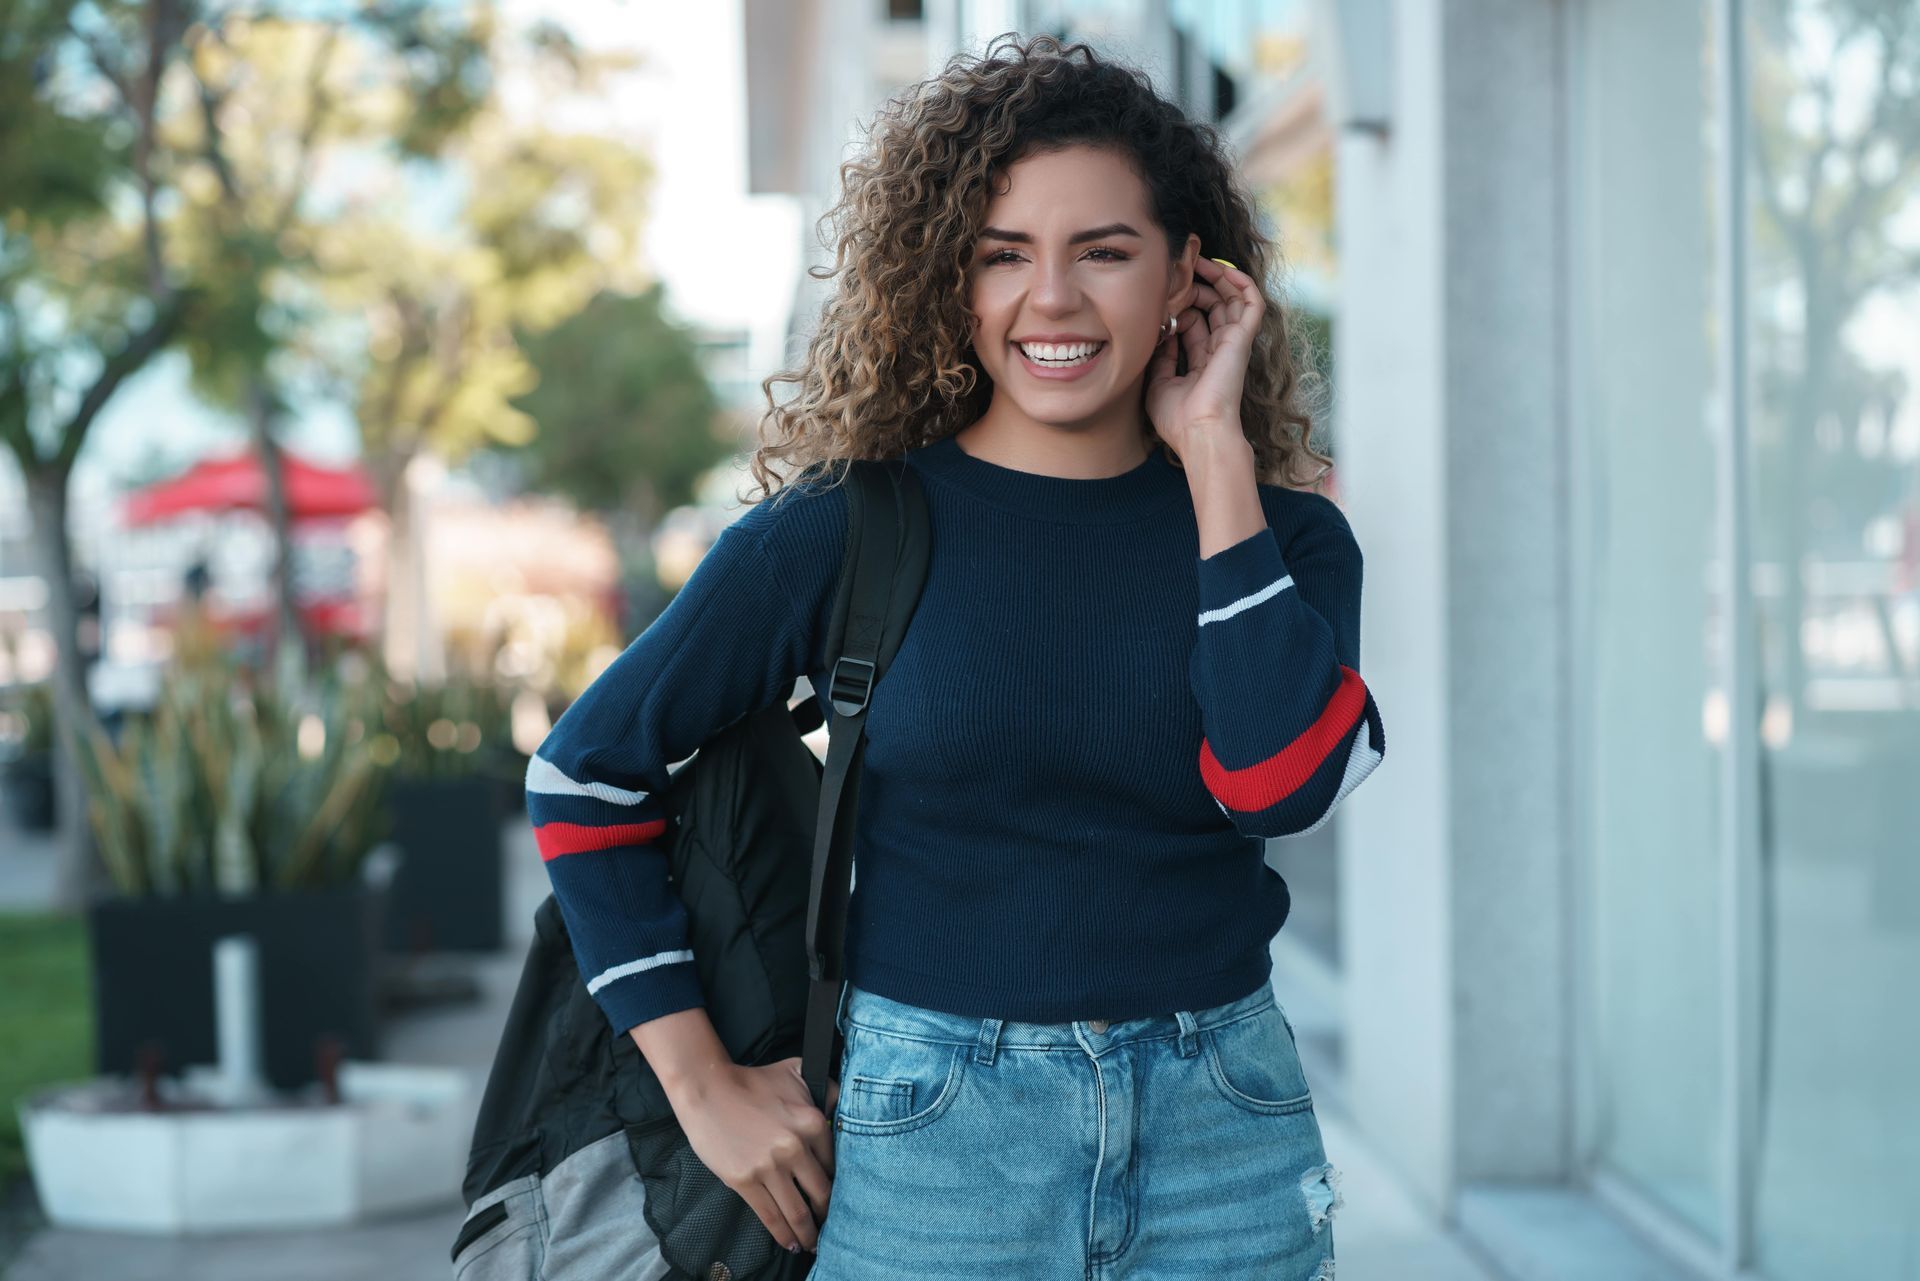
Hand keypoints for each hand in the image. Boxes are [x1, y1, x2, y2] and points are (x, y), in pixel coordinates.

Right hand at [665, 1057, 840, 1253]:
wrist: (708, 1088)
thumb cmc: (753, 1081)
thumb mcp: (797, 1072)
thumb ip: (825, 1088)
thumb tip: (840, 1108)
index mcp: (813, 1122)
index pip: (836, 1166)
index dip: (839, 1187)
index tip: (839, 1200)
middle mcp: (796, 1147)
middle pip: (822, 1195)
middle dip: (827, 1216)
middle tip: (830, 1227)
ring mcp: (770, 1167)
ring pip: (798, 1212)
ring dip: (809, 1233)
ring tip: (813, 1243)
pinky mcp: (745, 1181)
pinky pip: (770, 1216)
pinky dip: (784, 1235)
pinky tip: (792, 1243)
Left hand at [1144, 254, 1264, 459]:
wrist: (1199, 432)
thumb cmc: (1178, 418)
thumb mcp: (1159, 384)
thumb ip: (1162, 357)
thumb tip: (1162, 333)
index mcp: (1202, 362)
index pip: (1195, 324)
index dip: (1180, 306)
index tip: (1161, 296)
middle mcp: (1220, 350)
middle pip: (1213, 307)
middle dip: (1197, 286)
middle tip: (1179, 270)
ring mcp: (1233, 344)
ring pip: (1232, 300)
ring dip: (1217, 278)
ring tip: (1198, 260)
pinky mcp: (1242, 339)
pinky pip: (1252, 303)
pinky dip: (1243, 284)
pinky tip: (1225, 269)